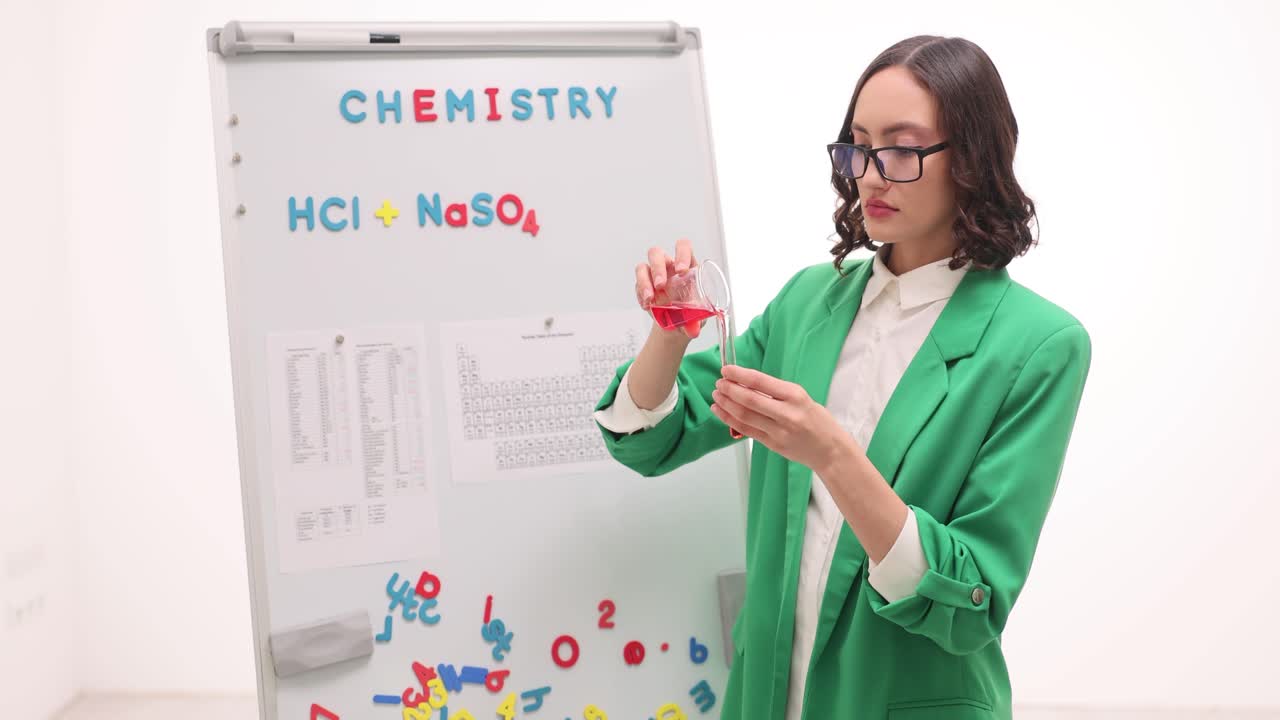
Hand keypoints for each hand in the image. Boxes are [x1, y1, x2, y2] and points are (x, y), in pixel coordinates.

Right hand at [635, 238, 702, 338]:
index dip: (681, 254)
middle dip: (657, 269)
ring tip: (650, 299)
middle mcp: (668, 266)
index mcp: (687, 265)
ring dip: (644, 282)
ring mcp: (654, 275)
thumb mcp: (697, 317)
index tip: (681, 271)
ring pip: (642, 267)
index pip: (682, 247)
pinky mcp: (643, 286)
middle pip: (657, 254)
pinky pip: (637, 285)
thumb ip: (696, 322)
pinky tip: (647, 306)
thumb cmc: (691, 313)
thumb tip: (694, 330)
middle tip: (661, 285)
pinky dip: (640, 296)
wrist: (677, 325)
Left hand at [710, 365, 855, 471]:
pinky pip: (746, 430)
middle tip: (719, 383)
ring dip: (727, 404)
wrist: (830, 450)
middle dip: (730, 390)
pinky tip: (721, 412)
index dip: (740, 375)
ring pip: (745, 416)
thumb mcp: (802, 398)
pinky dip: (730, 420)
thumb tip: (747, 383)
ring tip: (717, 395)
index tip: (727, 370)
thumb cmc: (819, 421)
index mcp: (795, 396)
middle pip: (749, 400)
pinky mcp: (773, 444)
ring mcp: (779, 431)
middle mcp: (787, 413)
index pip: (761, 382)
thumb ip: (776, 392)